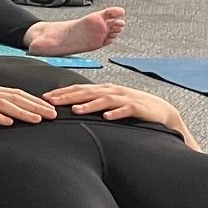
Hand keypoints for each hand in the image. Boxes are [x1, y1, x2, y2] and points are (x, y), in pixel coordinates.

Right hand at [0, 83, 57, 129]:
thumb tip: (7, 113)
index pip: (16, 92)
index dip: (34, 99)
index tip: (50, 108)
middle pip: (15, 96)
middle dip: (36, 105)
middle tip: (53, 114)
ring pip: (4, 103)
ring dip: (23, 111)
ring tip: (38, 119)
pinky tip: (10, 123)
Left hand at [42, 82, 184, 129]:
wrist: (161, 111)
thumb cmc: (132, 107)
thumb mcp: (110, 103)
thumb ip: (92, 103)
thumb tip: (70, 107)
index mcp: (104, 89)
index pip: (80, 89)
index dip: (63, 92)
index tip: (46, 97)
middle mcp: (113, 91)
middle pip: (88, 92)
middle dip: (69, 96)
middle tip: (52, 101)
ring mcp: (126, 98)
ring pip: (105, 100)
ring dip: (90, 105)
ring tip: (76, 110)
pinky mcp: (139, 108)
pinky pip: (126, 110)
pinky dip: (116, 113)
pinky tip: (107, 117)